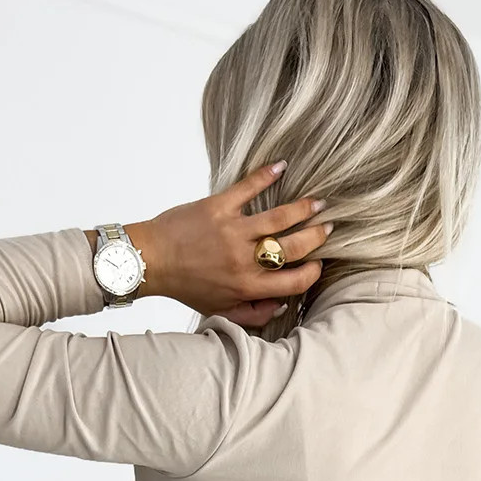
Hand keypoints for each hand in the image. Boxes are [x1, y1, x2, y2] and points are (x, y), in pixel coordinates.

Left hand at [119, 163, 330, 327]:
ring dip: (304, 208)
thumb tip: (281, 305)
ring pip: (279, 217)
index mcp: (247, 286)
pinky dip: (266, 175)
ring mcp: (233, 231)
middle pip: (294, 247)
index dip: (312, 273)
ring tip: (319, 202)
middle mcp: (244, 259)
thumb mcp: (220, 310)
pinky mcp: (219, 207)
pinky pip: (248, 188)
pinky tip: (282, 166)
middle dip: (317, 237)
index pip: (294, 281)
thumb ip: (253, 314)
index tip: (318, 264)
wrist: (152, 261)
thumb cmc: (186, 286)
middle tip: (328, 228)